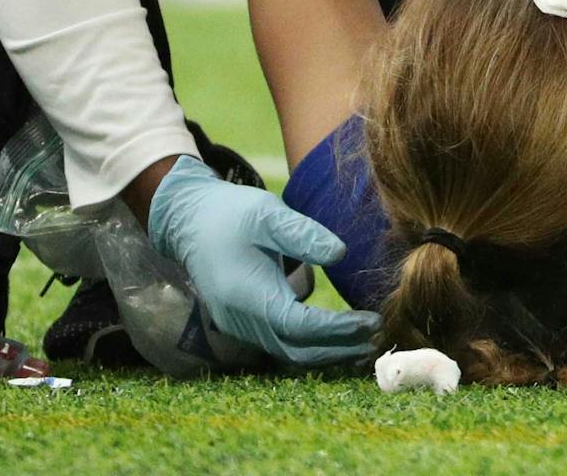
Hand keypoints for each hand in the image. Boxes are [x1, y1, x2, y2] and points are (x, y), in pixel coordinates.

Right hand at [146, 154, 381, 366]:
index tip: (372, 321)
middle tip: (378, 337)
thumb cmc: (231, 213)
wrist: (189, 221)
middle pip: (296, 349)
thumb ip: (303, 234)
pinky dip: (310, 345)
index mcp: (247, 295)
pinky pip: (280, 344)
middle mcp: (241, 320)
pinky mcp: (243, 322)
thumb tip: (341, 254)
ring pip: (288, 352)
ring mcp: (239, 325)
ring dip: (327, 351)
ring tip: (365, 342)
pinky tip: (337, 335)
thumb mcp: (267, 213)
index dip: (338, 329)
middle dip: (338, 348)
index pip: (300, 326)